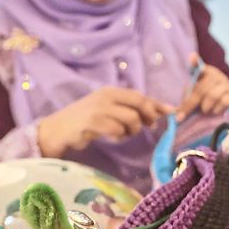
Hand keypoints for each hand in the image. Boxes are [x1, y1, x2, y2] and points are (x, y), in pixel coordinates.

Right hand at [37, 87, 170, 157]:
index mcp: (111, 91)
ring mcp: (99, 108)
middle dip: (150, 116)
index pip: (140, 96)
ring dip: (133, 130)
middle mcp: (106, 96)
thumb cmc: (84, 121)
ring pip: (131, 119)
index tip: (172, 111)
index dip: (157, 104)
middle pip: (140, 104)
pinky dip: (119, 136)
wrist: (57, 130)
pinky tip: (112, 137)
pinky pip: (117, 130)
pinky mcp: (93, 122)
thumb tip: (157, 113)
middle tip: (150, 126)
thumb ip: (128, 109)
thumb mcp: (107, 110)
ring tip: (123, 133)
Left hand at [175, 58, 228, 117]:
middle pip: (201, 88)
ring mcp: (226, 84)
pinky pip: (224, 102)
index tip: (192, 57)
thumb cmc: (208, 98)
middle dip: (190, 104)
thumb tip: (172, 114)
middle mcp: (216, 76)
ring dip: (206, 106)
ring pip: (212, 95)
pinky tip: (215, 111)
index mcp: (205, 72)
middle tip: (181, 116)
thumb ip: (186, 101)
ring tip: (204, 111)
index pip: (199, 66)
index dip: (195, 62)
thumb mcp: (196, 97)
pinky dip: (217, 109)